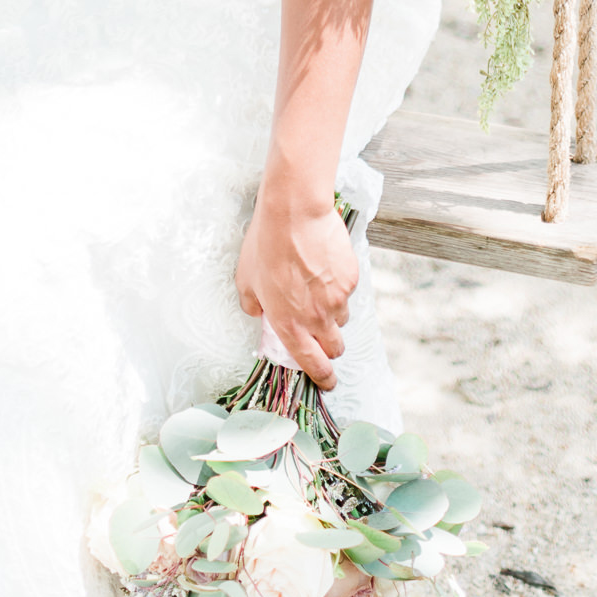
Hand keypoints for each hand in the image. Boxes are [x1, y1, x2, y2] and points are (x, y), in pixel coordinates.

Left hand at [235, 195, 357, 391]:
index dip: (322, 377)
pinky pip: (348, 289)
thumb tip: (259, 310)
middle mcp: (317, 318)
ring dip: (332, 310)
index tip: (328, 382)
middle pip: (335, 346)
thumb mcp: (246, 280)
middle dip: (330, 344)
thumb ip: (253, 304)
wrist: (294, 214)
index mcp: (289, 324)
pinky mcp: (351, 278)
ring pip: (342, 316)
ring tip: (317, 284)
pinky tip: (324, 263)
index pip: (311, 363)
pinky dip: (338, 283)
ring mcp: (337, 299)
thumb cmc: (266, 244)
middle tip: (322, 330)